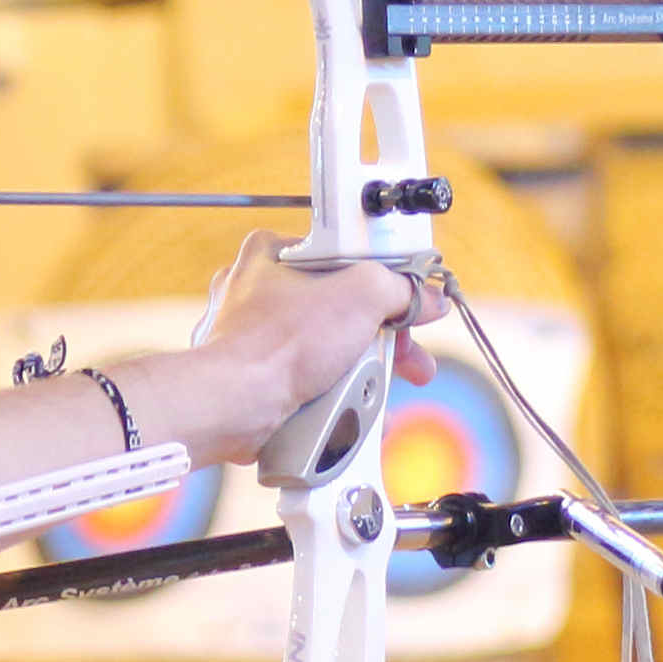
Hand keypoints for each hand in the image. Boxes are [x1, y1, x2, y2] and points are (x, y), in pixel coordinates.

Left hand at [187, 235, 436, 461]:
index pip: (346, 258)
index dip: (386, 282)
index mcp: (274, 254)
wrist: (237, 404)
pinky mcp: (259, 376)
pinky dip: (336, 393)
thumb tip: (425, 297)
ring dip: (363, 369)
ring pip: (327, 347)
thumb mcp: (361, 295)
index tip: (410, 302)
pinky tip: (357, 408)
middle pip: (341, 308)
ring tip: (381, 387)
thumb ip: (400, 288)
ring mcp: (257, 337)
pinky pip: (309, 379)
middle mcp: (259, 291)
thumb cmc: (278, 344)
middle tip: (409, 357)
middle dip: (382, 338)